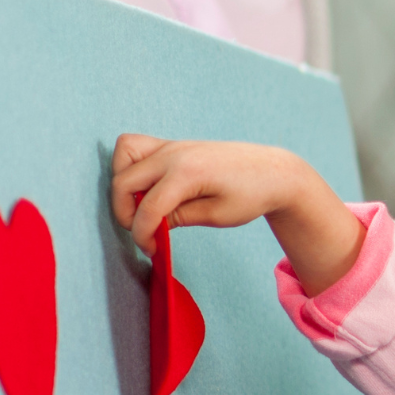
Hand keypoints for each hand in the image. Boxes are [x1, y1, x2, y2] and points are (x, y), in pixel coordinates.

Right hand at [108, 135, 363, 294]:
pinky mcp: (173, 144)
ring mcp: (171, 145)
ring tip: (140, 206)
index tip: (150, 250)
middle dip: (125, 213)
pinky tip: (147, 189)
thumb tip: (152, 223)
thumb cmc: (251, 194)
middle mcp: (174, 153)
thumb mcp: (218, 214)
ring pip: (123, 154)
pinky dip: (130, 167)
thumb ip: (180, 217)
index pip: (148, 207)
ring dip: (122, 183)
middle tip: (144, 233)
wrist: (272, 171)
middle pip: (124, 181)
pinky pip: (136, 147)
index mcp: (188, 172)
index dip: (142, 234)